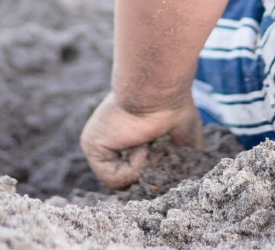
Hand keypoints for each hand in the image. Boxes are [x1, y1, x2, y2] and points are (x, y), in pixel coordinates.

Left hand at [79, 93, 203, 188]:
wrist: (161, 91)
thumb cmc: (173, 107)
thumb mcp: (182, 140)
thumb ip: (177, 161)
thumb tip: (173, 182)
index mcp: (123, 134)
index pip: (132, 168)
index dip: (152, 171)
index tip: (165, 155)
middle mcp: (107, 138)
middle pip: (125, 178)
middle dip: (148, 172)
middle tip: (159, 151)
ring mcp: (97, 143)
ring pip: (120, 181)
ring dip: (143, 168)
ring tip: (150, 145)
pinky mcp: (92, 146)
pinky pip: (113, 178)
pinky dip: (134, 168)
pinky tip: (141, 145)